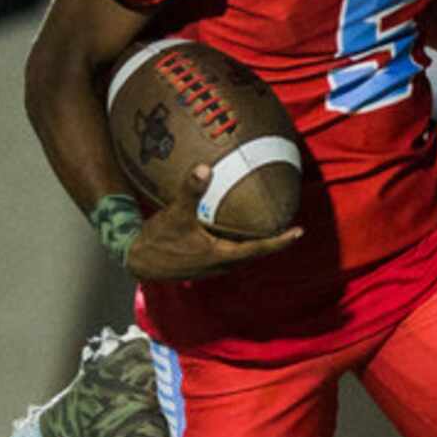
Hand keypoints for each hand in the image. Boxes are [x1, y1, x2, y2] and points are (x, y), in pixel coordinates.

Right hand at [124, 163, 302, 283]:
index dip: (280, 241)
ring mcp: (211, 268)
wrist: (137, 260)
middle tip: (285, 225)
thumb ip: (190, 191)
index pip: (258, 249)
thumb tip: (202, 168)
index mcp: (220, 255)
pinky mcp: (202, 266)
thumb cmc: (158, 240)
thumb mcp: (176, 214)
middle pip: (253, 254)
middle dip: (269, 241)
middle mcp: (220, 265)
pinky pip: (227, 255)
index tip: (299, 232)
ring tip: (263, 227)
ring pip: (240, 256)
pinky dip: (236, 244)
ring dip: (252, 244)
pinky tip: (231, 231)